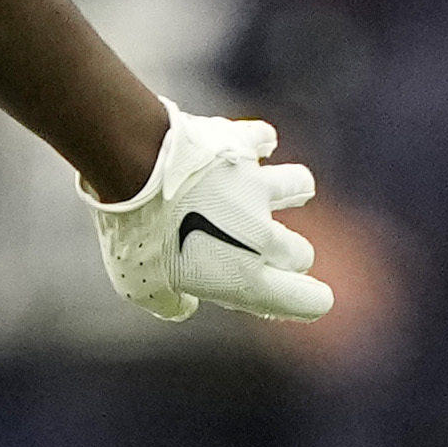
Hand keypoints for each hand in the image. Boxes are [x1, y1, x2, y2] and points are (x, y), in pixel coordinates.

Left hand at [89, 103, 333, 324]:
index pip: (304, 299)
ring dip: (292, 190)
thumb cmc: (135, 237)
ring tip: (277, 191)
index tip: (312, 299)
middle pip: (300, 253)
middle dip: (287, 256)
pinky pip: (264, 140)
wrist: (135, 171)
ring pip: (300, 187)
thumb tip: (183, 306)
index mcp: (244, 279)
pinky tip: (253, 146)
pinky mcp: (243, 146)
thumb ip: (170, 303)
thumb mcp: (142, 289)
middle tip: (261, 250)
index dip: (310, 301)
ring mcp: (256, 188)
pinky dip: (259, 143)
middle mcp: (260, 236)